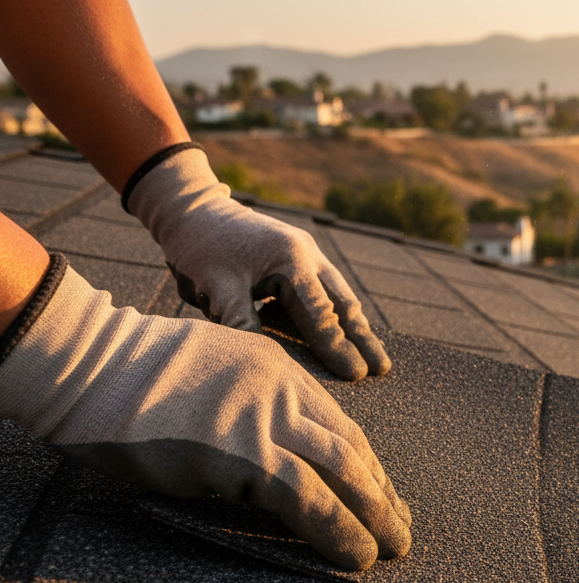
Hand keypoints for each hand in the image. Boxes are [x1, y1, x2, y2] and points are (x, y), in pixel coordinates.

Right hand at [0, 258, 410, 570]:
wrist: (94, 368)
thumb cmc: (139, 379)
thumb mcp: (217, 377)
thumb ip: (254, 409)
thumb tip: (274, 459)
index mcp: (281, 373)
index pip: (341, 427)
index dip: (369, 468)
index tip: (386, 496)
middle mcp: (284, 393)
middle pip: (351, 449)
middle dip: (382, 494)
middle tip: (401, 528)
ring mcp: (265, 421)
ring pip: (342, 472)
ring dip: (375, 516)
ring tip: (392, 550)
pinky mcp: (243, 456)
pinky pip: (306, 499)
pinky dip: (338, 530)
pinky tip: (356, 555)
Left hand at [127, 146, 388, 380]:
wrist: (192, 207)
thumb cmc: (201, 246)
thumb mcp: (215, 285)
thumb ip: (240, 321)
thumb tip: (260, 361)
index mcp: (291, 261)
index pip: (320, 314)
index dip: (337, 347)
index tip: (355, 375)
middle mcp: (308, 255)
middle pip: (343, 304)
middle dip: (363, 338)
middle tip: (382, 369)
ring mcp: (306, 253)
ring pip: (339, 296)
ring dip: (356, 326)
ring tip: (374, 355)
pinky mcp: (298, 257)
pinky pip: (325, 290)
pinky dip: (337, 313)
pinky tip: (345, 331)